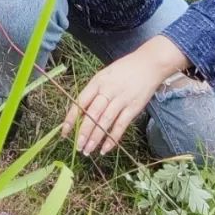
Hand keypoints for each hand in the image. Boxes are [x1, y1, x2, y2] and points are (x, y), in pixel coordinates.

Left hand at [61, 35, 189, 155]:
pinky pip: (121, 125)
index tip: (64, 132)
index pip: (80, 101)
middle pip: (92, 114)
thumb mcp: (105, 75)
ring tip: (88, 150)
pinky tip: (105, 149)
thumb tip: (81, 112)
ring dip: (95, 138)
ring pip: (105, 121)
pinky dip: (112, 138)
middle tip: (78, 147)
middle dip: (83, 132)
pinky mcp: (134, 107)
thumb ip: (94, 91)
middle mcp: (108, 90)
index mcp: (97, 81)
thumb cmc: (124, 69)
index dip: (71, 118)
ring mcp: (121, 99)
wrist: (149, 63)